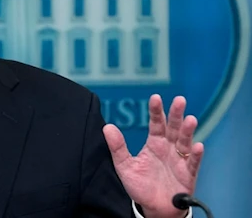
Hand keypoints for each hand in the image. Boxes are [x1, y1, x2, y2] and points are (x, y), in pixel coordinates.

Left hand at [102, 94, 203, 217]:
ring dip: (188, 131)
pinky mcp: (188, 174)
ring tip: (190, 120)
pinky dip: (196, 155)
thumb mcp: (125, 166)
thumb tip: (107, 127)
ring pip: (185, 142)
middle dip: (176, 114)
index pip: (156, 123)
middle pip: (173, 128)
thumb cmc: (140, 186)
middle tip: (179, 100)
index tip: (155, 98)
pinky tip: (198, 146)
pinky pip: (193, 163)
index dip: (156, 111)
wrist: (154, 208)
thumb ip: (117, 147)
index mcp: (154, 144)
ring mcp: (180, 160)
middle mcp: (169, 148)